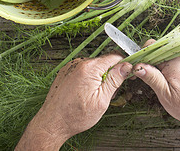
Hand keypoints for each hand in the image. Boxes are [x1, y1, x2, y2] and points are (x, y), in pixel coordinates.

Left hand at [16, 53, 132, 149]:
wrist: (52, 123)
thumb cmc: (75, 115)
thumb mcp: (102, 100)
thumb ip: (115, 80)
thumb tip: (126, 66)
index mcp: (90, 68)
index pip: (114, 56)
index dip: (123, 65)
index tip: (127, 74)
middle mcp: (79, 63)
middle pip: (104, 62)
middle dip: (110, 74)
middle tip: (109, 92)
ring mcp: (71, 67)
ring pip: (94, 67)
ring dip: (98, 77)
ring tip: (94, 95)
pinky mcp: (66, 72)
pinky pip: (83, 71)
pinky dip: (88, 79)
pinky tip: (85, 93)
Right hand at [133, 52, 179, 125]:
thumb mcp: (166, 95)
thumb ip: (151, 78)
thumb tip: (138, 66)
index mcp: (173, 60)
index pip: (149, 47)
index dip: (140, 58)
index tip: (136, 70)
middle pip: (157, 51)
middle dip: (150, 63)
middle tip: (148, 79)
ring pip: (165, 56)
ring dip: (159, 67)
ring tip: (161, 83)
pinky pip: (174, 60)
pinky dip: (168, 69)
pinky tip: (171, 82)